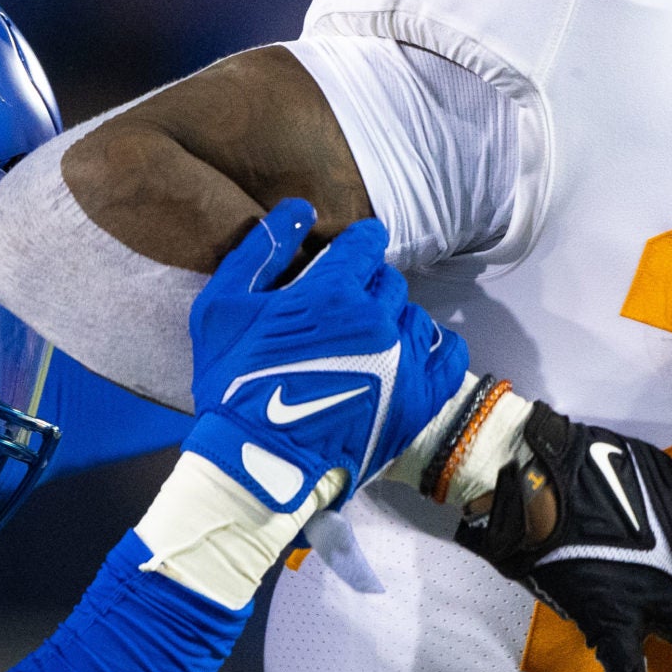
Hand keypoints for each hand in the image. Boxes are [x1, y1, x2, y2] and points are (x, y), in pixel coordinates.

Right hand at [184, 200, 468, 515]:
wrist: (258, 462)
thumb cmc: (233, 385)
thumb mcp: (221, 308)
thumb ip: (260, 251)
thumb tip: (298, 210)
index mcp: (331, 292)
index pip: (366, 243)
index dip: (357, 246)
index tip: (350, 257)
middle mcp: (376, 320)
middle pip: (389, 282)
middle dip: (368, 288)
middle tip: (344, 313)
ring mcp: (403, 360)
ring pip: (414, 316)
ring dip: (394, 321)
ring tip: (368, 343)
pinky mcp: (420, 398)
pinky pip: (449, 354)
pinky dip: (434, 348)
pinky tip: (411, 354)